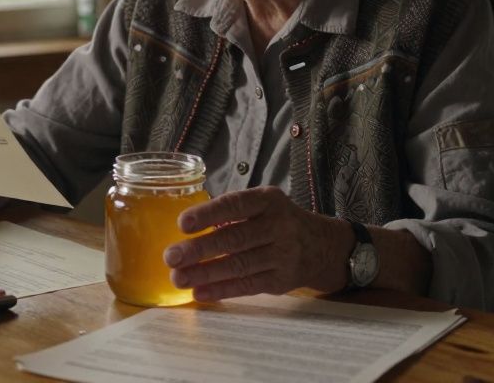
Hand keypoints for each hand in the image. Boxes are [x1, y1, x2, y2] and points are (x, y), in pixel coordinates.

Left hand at [162, 186, 351, 301]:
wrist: (323, 246)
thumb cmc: (279, 221)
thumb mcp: (264, 204)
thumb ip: (233, 211)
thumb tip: (188, 228)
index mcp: (268, 200)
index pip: (235, 205)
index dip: (209, 214)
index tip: (182, 224)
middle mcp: (278, 226)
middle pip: (234, 239)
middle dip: (199, 249)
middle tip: (170, 257)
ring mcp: (282, 254)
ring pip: (239, 265)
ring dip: (205, 273)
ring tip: (178, 278)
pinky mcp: (282, 280)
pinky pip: (248, 286)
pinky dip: (222, 290)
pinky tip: (200, 293)